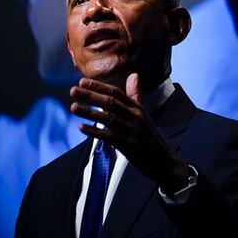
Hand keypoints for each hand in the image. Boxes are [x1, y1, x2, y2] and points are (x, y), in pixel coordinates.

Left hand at [70, 73, 189, 193]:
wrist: (164, 162)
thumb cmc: (150, 138)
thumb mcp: (144, 115)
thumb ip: (136, 96)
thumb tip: (133, 75)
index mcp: (138, 108)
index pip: (116, 92)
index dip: (99, 86)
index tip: (82, 81)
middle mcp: (135, 116)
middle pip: (110, 102)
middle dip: (90, 95)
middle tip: (73, 90)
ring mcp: (131, 131)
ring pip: (107, 117)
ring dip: (89, 112)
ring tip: (73, 107)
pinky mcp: (128, 145)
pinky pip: (108, 136)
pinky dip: (94, 131)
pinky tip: (82, 127)